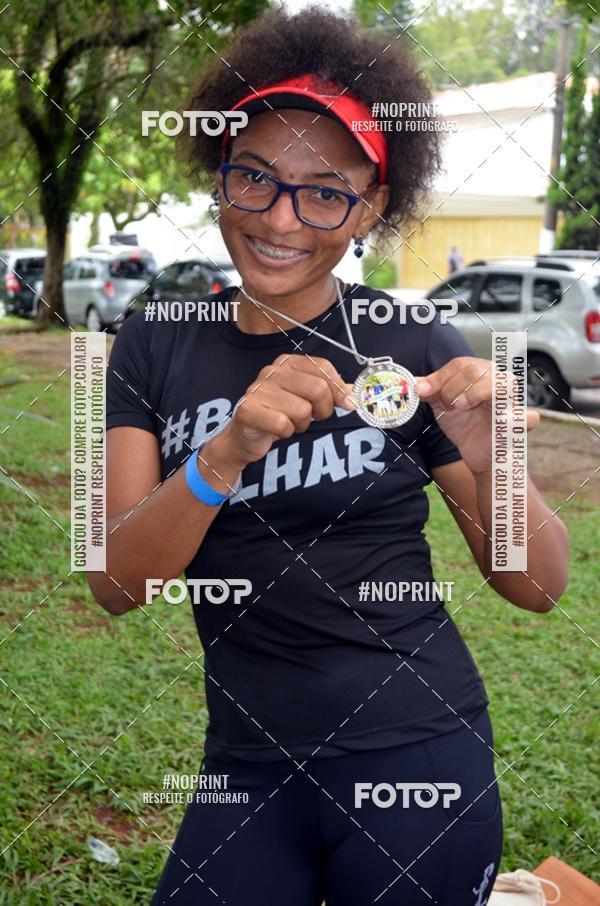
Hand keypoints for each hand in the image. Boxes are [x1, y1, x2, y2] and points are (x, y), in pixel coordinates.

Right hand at [216, 354, 354, 468]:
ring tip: (290, 423)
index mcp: (288, 362)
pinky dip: (285, 433)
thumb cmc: (279, 415)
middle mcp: (272, 371)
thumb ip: (330, 393)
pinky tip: (276, 431)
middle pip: (318, 389)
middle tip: (312, 417)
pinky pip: (283, 425)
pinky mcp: (248, 410)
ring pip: (302, 410)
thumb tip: (355, 395)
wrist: (245, 438)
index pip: (324, 368)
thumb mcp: (306, 399)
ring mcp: (258, 389)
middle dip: (322, 410)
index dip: (339, 389)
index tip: (346, 404)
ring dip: (301, 424)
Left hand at [415, 356, 538, 474]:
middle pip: (474, 370)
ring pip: (497, 385)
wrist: (476, 452)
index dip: (439, 377)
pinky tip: (502, 422)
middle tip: (447, 405)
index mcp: (483, 372)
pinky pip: (527, 418)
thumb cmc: (464, 424)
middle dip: (452, 388)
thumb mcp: (442, 405)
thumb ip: (431, 391)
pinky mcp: (520, 424)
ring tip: (461, 407)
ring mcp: (512, 401)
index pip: (461, 364)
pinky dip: (517, 419)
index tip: (424, 392)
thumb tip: (416, 384)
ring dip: (473, 395)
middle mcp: (500, 381)